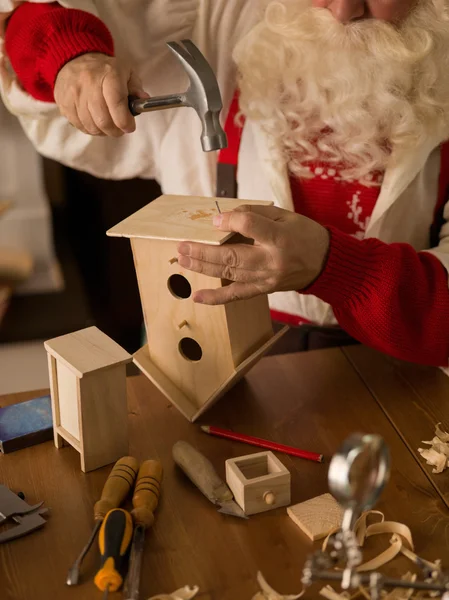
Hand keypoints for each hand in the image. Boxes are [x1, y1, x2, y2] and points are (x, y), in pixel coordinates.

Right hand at [54, 53, 148, 136]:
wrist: (73, 59)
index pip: (116, 103)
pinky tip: (95, 121)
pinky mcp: (64, 104)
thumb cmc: (105, 70)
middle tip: (120, 129)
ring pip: (91, 126)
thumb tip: (143, 100)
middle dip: (115, 130)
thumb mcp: (125, 72)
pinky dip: (91, 129)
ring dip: (103, 131)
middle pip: (103, 120)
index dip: (125, 121)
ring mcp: (74, 94)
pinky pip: (80, 126)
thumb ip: (136, 87)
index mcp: (108, 74)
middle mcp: (89, 83)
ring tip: (108, 124)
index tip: (130, 127)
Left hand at [177, 205, 329, 304]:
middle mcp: (272, 261)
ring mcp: (267, 279)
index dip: (229, 221)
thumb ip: (255, 214)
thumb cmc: (305, 235)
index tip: (216, 219)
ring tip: (183, 260)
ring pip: (230, 274)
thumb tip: (225, 217)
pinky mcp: (264, 289)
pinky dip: (216, 297)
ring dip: (204, 268)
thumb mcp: (285, 215)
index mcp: (280, 238)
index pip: (248, 227)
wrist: (326, 264)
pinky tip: (198, 297)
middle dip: (203, 251)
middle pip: (232, 256)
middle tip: (182, 246)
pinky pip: (237, 295)